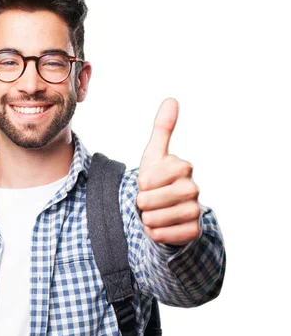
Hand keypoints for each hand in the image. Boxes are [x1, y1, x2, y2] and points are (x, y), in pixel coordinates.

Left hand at [136, 98, 200, 245]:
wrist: (169, 212)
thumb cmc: (158, 182)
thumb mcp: (155, 156)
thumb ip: (162, 129)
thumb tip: (172, 100)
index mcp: (182, 167)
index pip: (145, 180)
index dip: (140, 184)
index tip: (148, 183)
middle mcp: (193, 188)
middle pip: (147, 201)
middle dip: (141, 203)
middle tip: (151, 201)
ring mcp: (195, 210)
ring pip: (153, 219)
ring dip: (147, 219)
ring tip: (155, 213)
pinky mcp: (193, 231)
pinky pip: (161, 235)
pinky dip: (155, 234)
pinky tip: (162, 226)